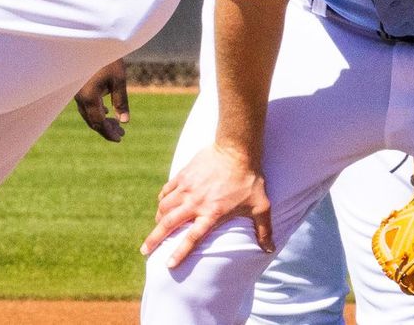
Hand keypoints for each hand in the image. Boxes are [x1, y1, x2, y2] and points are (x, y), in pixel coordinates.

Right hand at [74, 59, 129, 141]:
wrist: (91, 38)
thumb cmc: (106, 57)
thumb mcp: (118, 78)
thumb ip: (121, 101)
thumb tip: (125, 121)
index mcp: (89, 97)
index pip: (98, 123)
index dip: (109, 133)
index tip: (120, 138)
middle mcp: (79, 97)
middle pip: (92, 120)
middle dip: (106, 129)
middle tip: (121, 134)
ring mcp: (76, 92)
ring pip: (87, 113)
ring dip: (101, 120)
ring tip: (116, 124)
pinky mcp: (77, 86)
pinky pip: (85, 104)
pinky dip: (95, 111)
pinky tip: (106, 110)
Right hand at [141, 144, 270, 267]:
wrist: (236, 150)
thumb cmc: (250, 179)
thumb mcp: (261, 206)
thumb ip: (264, 230)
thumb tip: (269, 249)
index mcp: (212, 214)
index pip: (191, 238)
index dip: (179, 253)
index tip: (168, 264)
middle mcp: (195, 203)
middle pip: (168, 224)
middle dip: (154, 239)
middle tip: (144, 250)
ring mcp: (186, 188)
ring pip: (164, 207)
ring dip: (158, 219)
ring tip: (156, 227)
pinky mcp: (183, 175)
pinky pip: (166, 190)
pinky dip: (162, 199)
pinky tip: (162, 204)